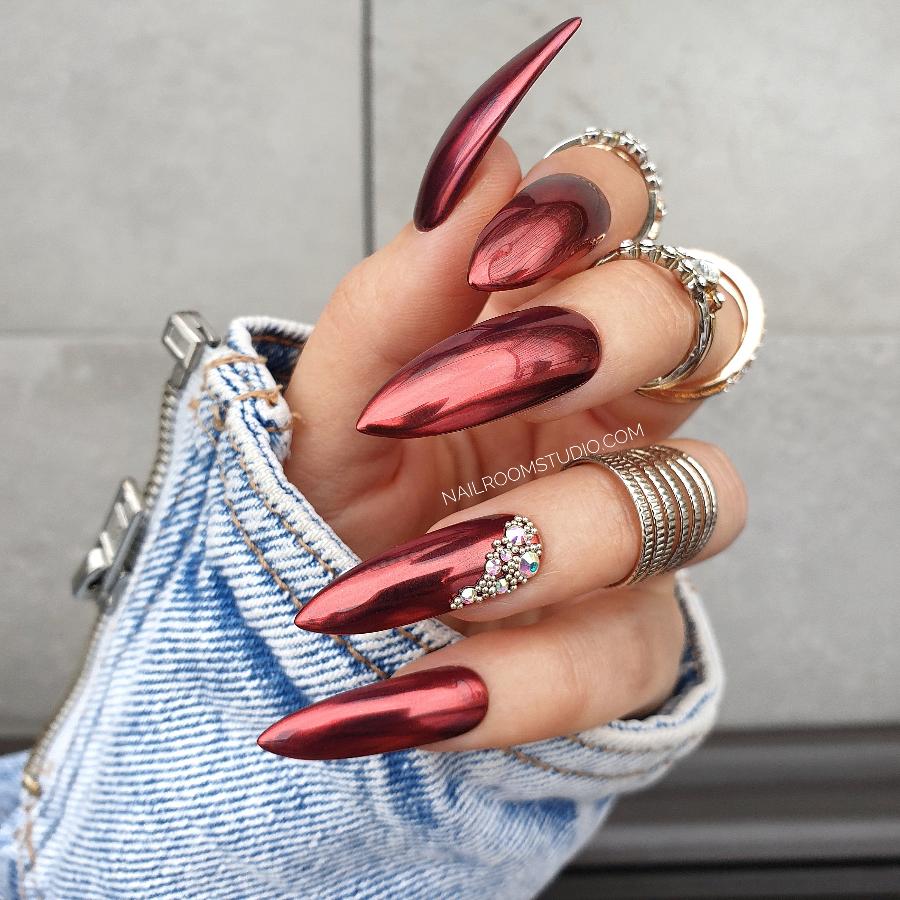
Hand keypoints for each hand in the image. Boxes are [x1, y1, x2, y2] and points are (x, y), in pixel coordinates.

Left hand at [263, 21, 748, 759]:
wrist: (316, 625)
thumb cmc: (338, 498)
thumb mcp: (333, 406)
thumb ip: (396, 299)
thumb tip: (473, 167)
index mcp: (543, 328)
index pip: (620, 214)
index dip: (587, 210)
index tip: (494, 254)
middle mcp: (615, 411)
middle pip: (701, 321)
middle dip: (602, 339)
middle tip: (484, 383)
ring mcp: (636, 527)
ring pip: (693, 497)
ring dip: (555, 533)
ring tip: (426, 573)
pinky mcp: (625, 641)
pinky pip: (617, 660)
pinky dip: (519, 681)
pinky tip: (423, 689)